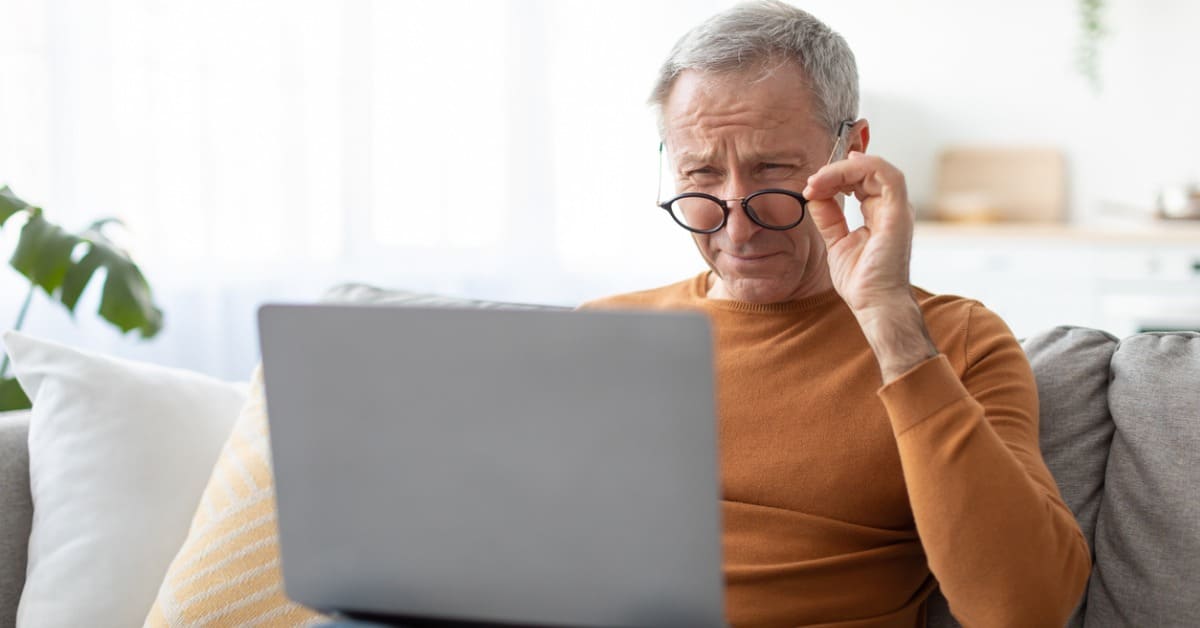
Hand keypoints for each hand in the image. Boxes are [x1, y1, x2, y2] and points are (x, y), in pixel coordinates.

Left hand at [802, 151, 913, 312]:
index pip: (860, 180)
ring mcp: (897, 209)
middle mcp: (891, 208)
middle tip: (810, 184)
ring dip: (842, 169)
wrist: (875, 304)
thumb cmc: (862, 281)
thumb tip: (815, 196)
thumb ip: (829, 218)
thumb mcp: (836, 242)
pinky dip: (858, 169)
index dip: (835, 177)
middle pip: (866, 171)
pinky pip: (886, 175)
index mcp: (879, 213)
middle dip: (834, 171)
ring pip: (875, 167)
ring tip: (817, 182)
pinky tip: (834, 178)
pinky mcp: (898, 213)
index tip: (810, 188)